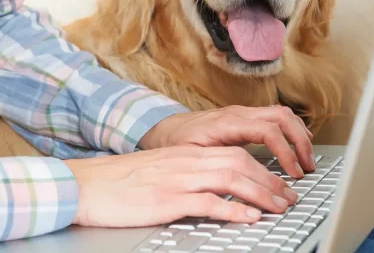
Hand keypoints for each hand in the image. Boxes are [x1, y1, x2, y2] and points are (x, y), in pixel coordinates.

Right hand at [64, 145, 298, 226]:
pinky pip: (208, 202)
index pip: (233, 154)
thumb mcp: (156, 173)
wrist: (85, 185)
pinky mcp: (166, 199)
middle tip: (289, 198)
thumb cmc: (116, 182)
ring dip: (261, 194)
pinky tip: (247, 218)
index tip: (278, 185)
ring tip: (279, 208)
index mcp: (184, 155)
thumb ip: (184, 177)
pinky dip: (232, 210)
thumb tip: (212, 192)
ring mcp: (176, 179)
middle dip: (270, 181)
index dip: (262, 170)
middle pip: (239, 163)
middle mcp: (185, 162)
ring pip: (231, 178)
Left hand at [138, 105, 314, 177]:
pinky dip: (290, 130)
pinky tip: (297, 144)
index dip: (285, 152)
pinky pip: (275, 117)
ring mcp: (243, 113)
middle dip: (300, 141)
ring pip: (282, 114)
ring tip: (306, 159)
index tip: (293, 172)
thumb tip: (239, 175)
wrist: (163, 128)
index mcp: (227, 123)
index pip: (268, 130)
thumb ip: (216, 161)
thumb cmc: (176, 142)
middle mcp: (238, 113)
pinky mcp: (244, 118)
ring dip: (298, 134)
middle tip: (307, 167)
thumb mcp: (192, 155)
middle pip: (282, 117)